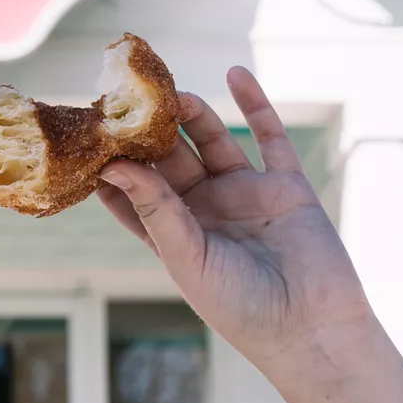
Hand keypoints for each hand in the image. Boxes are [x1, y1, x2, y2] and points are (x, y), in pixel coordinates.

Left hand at [96, 67, 402, 402]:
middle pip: (170, 157)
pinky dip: (254, 104)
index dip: (112, 164)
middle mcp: (206, 209)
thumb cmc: (241, 308)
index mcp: (174, 233)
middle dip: (150, 129)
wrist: (314, 329)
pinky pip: (270, 137)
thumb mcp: (186, 259)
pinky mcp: (286, 186)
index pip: (133, 191)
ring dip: (192, 114)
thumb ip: (155, 209)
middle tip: (129, 96)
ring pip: (213, 140)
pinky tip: (235, 73)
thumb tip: (112, 166)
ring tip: (172, 92)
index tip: (88, 133)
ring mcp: (246, 194)